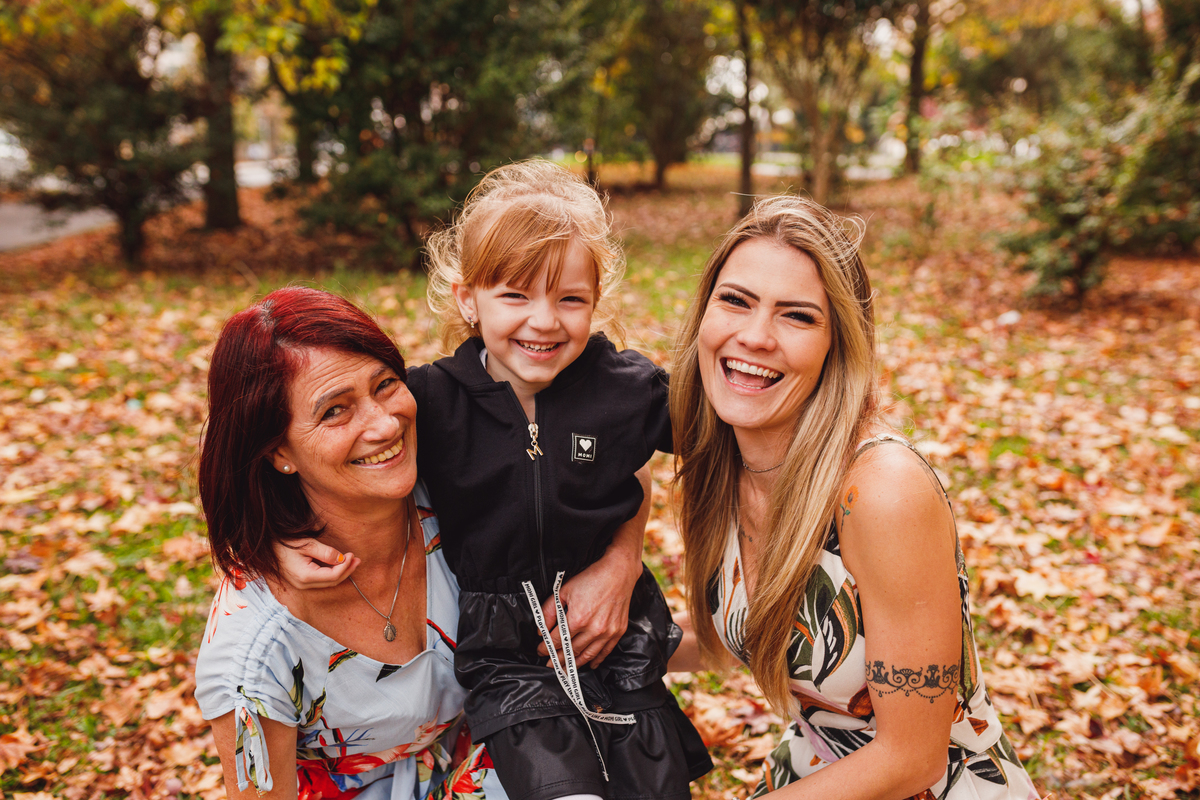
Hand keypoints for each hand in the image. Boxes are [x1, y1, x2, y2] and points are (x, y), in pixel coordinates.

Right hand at [274, 537, 360, 589]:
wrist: (267, 545)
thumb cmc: (285, 542)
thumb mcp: (307, 544)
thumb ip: (326, 552)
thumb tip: (343, 559)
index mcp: (305, 576)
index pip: (332, 576)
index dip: (345, 566)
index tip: (352, 554)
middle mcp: (303, 584)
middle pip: (332, 582)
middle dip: (347, 571)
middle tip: (358, 559)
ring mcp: (301, 585)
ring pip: (328, 583)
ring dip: (341, 573)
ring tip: (352, 561)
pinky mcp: (301, 581)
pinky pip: (321, 580)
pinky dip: (332, 573)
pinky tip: (339, 565)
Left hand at [538, 551, 640, 668]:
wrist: (618, 572)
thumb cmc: (591, 578)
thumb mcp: (563, 590)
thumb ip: (549, 611)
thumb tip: (541, 630)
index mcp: (578, 618)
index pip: (557, 640)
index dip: (546, 648)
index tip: (541, 651)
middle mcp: (593, 629)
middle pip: (571, 651)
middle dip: (558, 659)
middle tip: (550, 665)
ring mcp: (607, 632)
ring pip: (587, 655)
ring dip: (574, 664)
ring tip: (565, 670)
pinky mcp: (618, 632)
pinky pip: (605, 652)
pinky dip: (596, 660)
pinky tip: (589, 665)